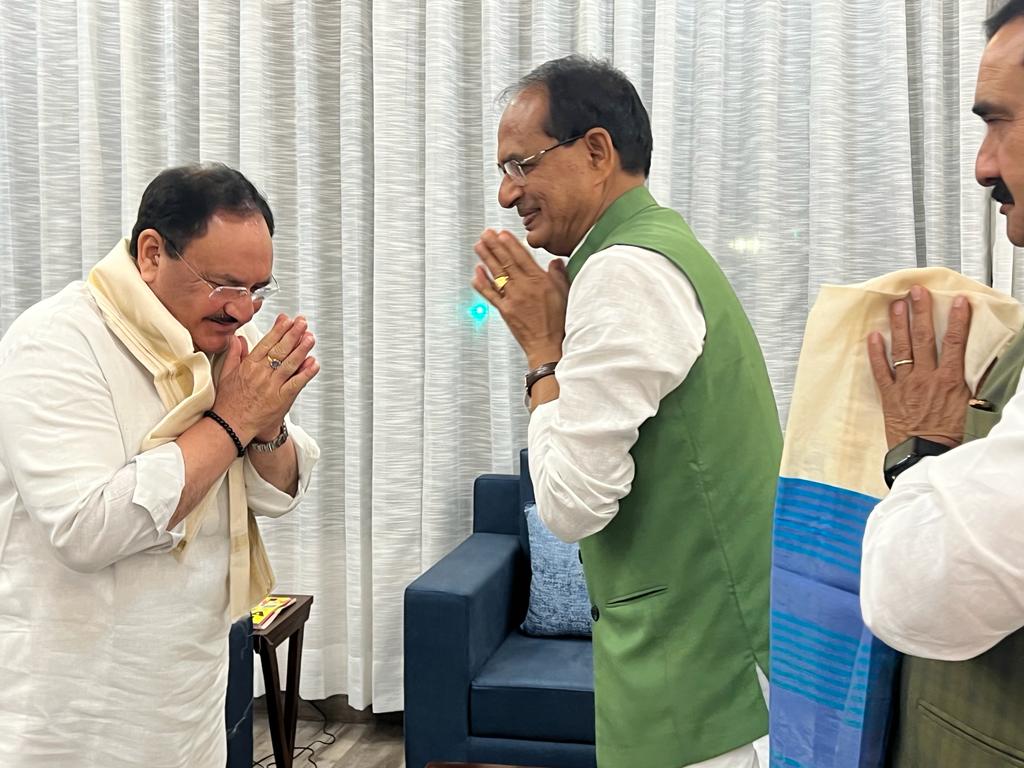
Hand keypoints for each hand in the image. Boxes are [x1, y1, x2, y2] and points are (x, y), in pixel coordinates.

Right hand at [213, 314, 319, 441]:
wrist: (231, 425)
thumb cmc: (229, 402)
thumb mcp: (226, 374)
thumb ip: (234, 354)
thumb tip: (238, 338)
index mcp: (248, 366)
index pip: (266, 343)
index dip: (278, 330)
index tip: (286, 319)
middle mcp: (261, 374)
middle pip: (280, 350)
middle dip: (293, 334)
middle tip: (302, 322)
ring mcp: (272, 387)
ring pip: (290, 364)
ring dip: (302, 349)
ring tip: (310, 337)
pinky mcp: (281, 399)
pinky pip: (296, 383)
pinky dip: (306, 373)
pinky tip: (313, 363)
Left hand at [472, 229, 568, 366]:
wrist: (548, 345)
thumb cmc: (559, 322)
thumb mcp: (565, 293)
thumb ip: (558, 275)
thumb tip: (555, 262)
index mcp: (539, 280)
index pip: (521, 256)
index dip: (510, 243)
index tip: (502, 233)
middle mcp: (524, 287)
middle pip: (506, 261)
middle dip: (494, 245)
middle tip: (486, 234)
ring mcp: (513, 298)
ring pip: (497, 274)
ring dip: (486, 258)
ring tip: (479, 246)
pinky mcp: (505, 310)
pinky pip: (490, 293)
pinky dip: (482, 282)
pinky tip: (476, 272)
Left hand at [867, 285, 971, 448]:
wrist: (926, 456)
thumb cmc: (950, 436)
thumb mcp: (971, 407)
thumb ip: (975, 383)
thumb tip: (984, 364)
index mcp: (950, 381)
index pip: (955, 343)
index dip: (957, 320)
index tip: (958, 301)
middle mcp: (926, 379)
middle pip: (924, 339)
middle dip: (921, 312)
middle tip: (916, 292)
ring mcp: (905, 386)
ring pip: (901, 350)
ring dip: (898, 325)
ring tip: (896, 306)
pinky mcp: (889, 396)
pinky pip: (880, 371)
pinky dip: (875, 353)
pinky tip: (873, 336)